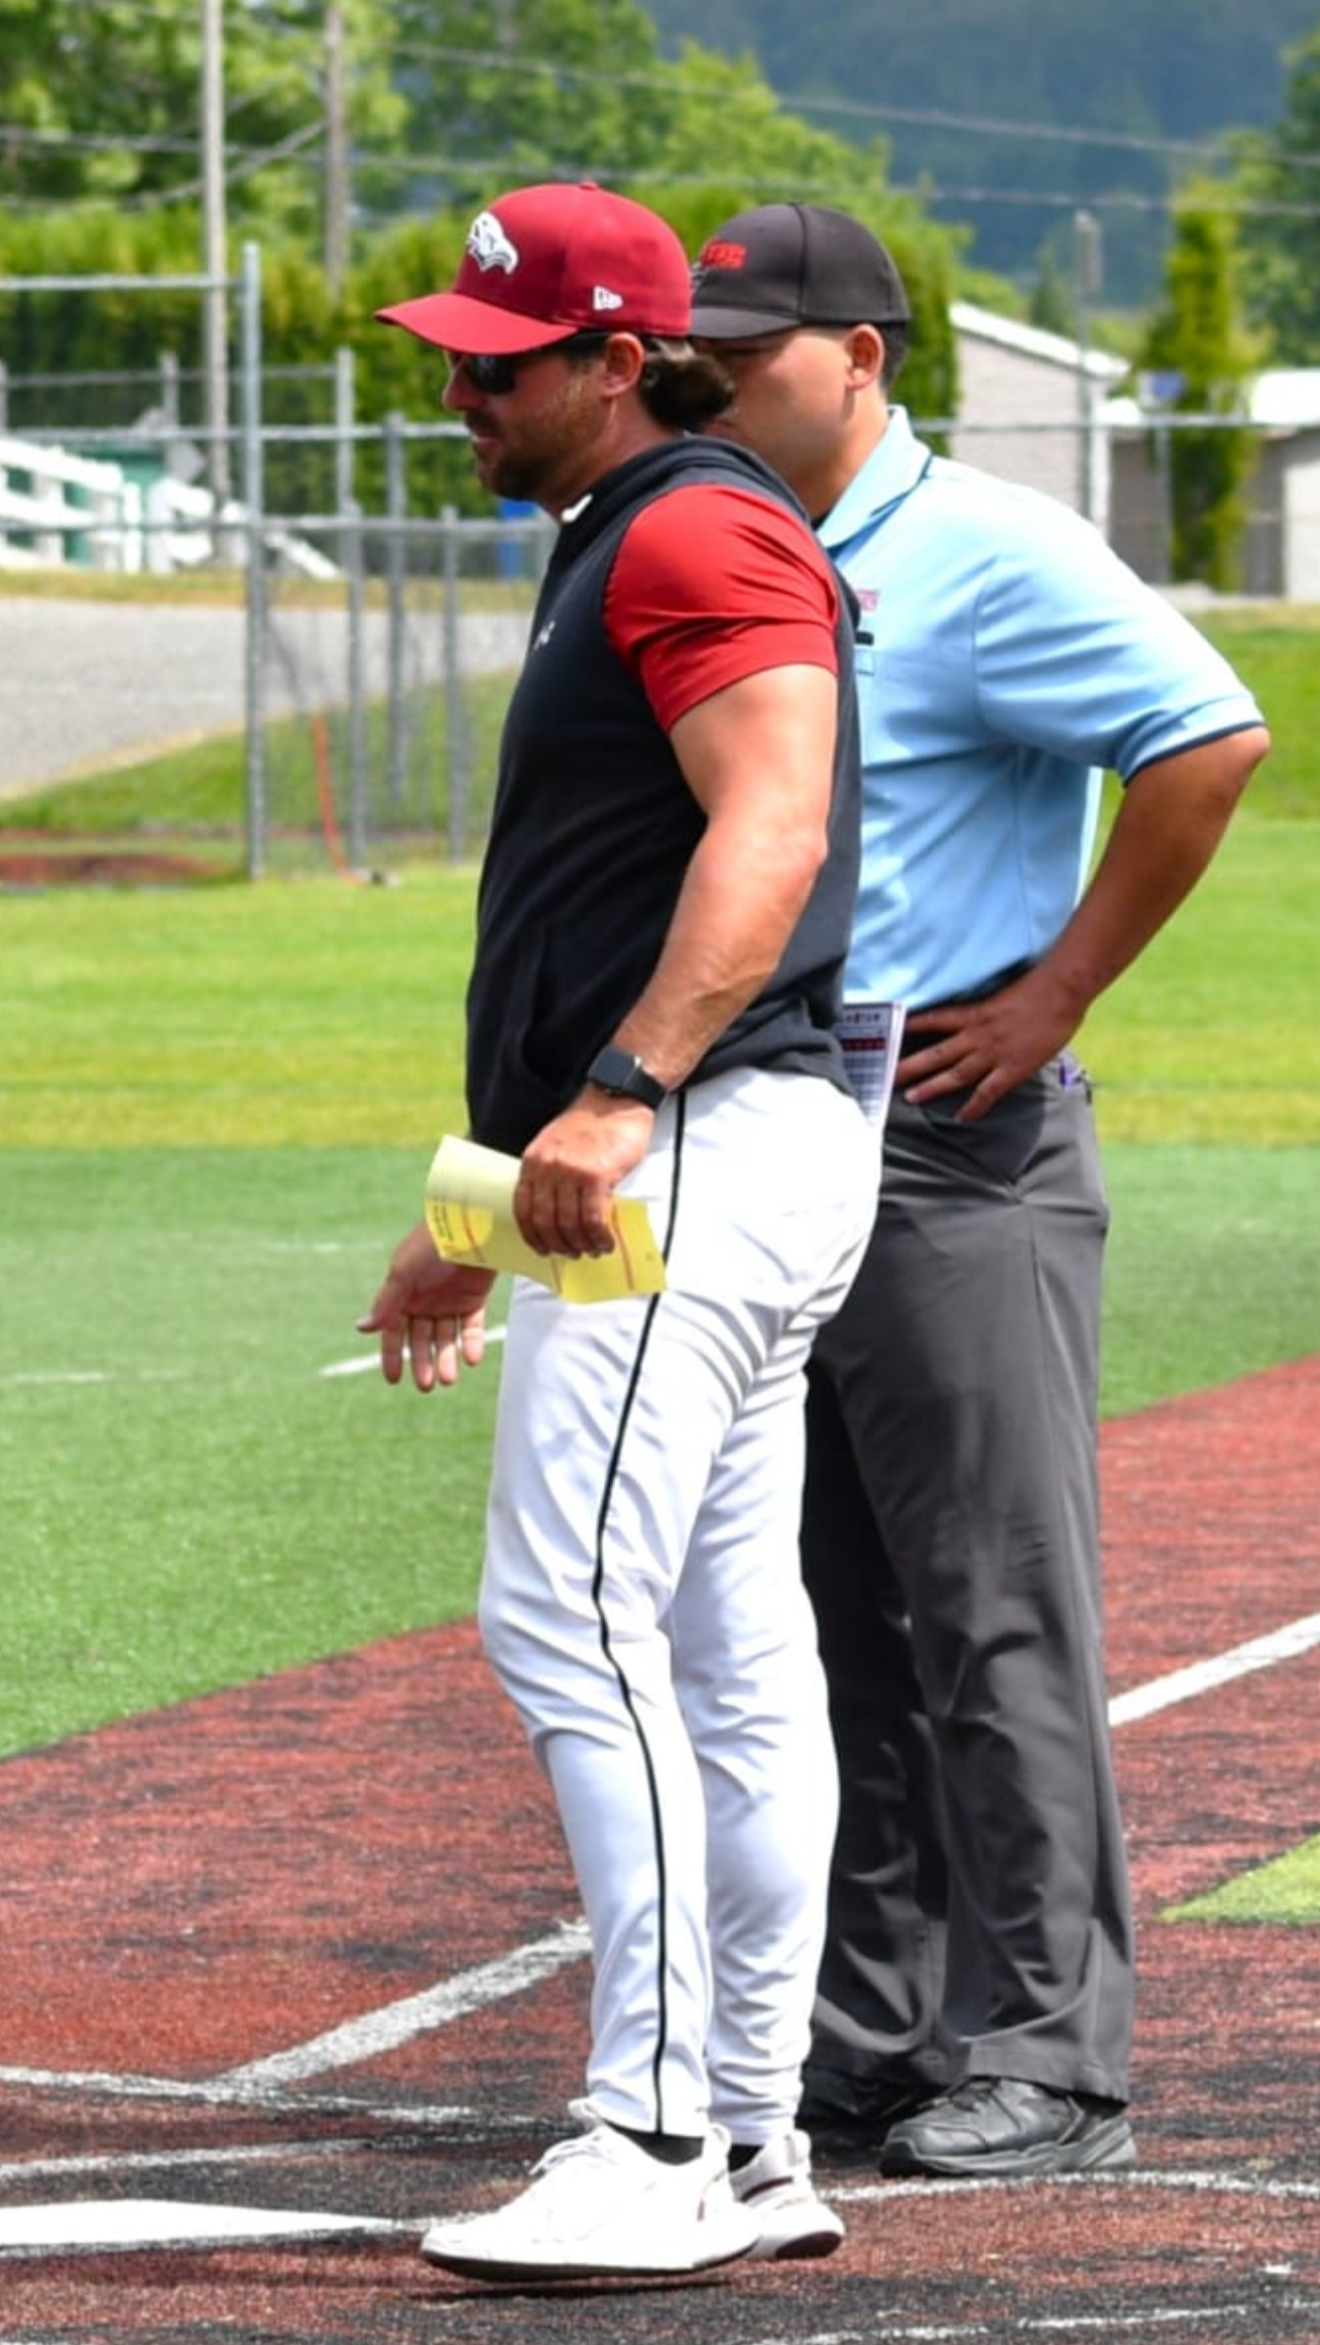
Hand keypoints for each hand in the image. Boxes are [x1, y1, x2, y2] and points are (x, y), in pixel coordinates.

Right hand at [357, 1222, 496, 1390]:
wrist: (471, 1226)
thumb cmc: (430, 1246)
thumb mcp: (402, 1274)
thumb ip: (385, 1304)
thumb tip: (361, 1328)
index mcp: (402, 1294)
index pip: (394, 1332)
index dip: (393, 1355)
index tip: (393, 1379)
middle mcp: (424, 1301)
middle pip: (420, 1340)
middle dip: (422, 1363)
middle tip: (425, 1386)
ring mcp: (449, 1301)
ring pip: (445, 1338)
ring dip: (446, 1359)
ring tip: (448, 1379)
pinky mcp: (474, 1299)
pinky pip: (471, 1328)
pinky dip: (471, 1344)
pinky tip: (471, 1358)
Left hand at [514, 1092, 655, 1256]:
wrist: (616, 1099)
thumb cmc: (590, 1125)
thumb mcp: (556, 1145)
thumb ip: (550, 1175)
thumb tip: (555, 1215)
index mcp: (533, 1161)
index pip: (522, 1209)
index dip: (532, 1235)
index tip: (542, 1249)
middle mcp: (547, 1167)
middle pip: (546, 1222)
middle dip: (559, 1245)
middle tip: (572, 1253)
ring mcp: (571, 1172)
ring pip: (570, 1224)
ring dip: (581, 1244)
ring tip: (593, 1249)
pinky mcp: (596, 1175)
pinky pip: (594, 1218)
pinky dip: (599, 1236)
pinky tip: (605, 1241)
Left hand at [900, 969, 1084, 1122]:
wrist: (1061, 992)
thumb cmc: (1038, 987)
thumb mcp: (1004, 994)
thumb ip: (988, 1010)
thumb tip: (982, 1016)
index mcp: (975, 1012)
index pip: (935, 1020)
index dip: (913, 1027)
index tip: (894, 1035)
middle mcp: (977, 1035)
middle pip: (936, 1053)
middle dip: (910, 1066)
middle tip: (889, 1076)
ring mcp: (993, 1053)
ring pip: (954, 1074)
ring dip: (931, 1087)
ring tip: (911, 1098)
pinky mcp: (1012, 1069)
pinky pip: (987, 1093)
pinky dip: (974, 1107)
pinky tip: (962, 1117)